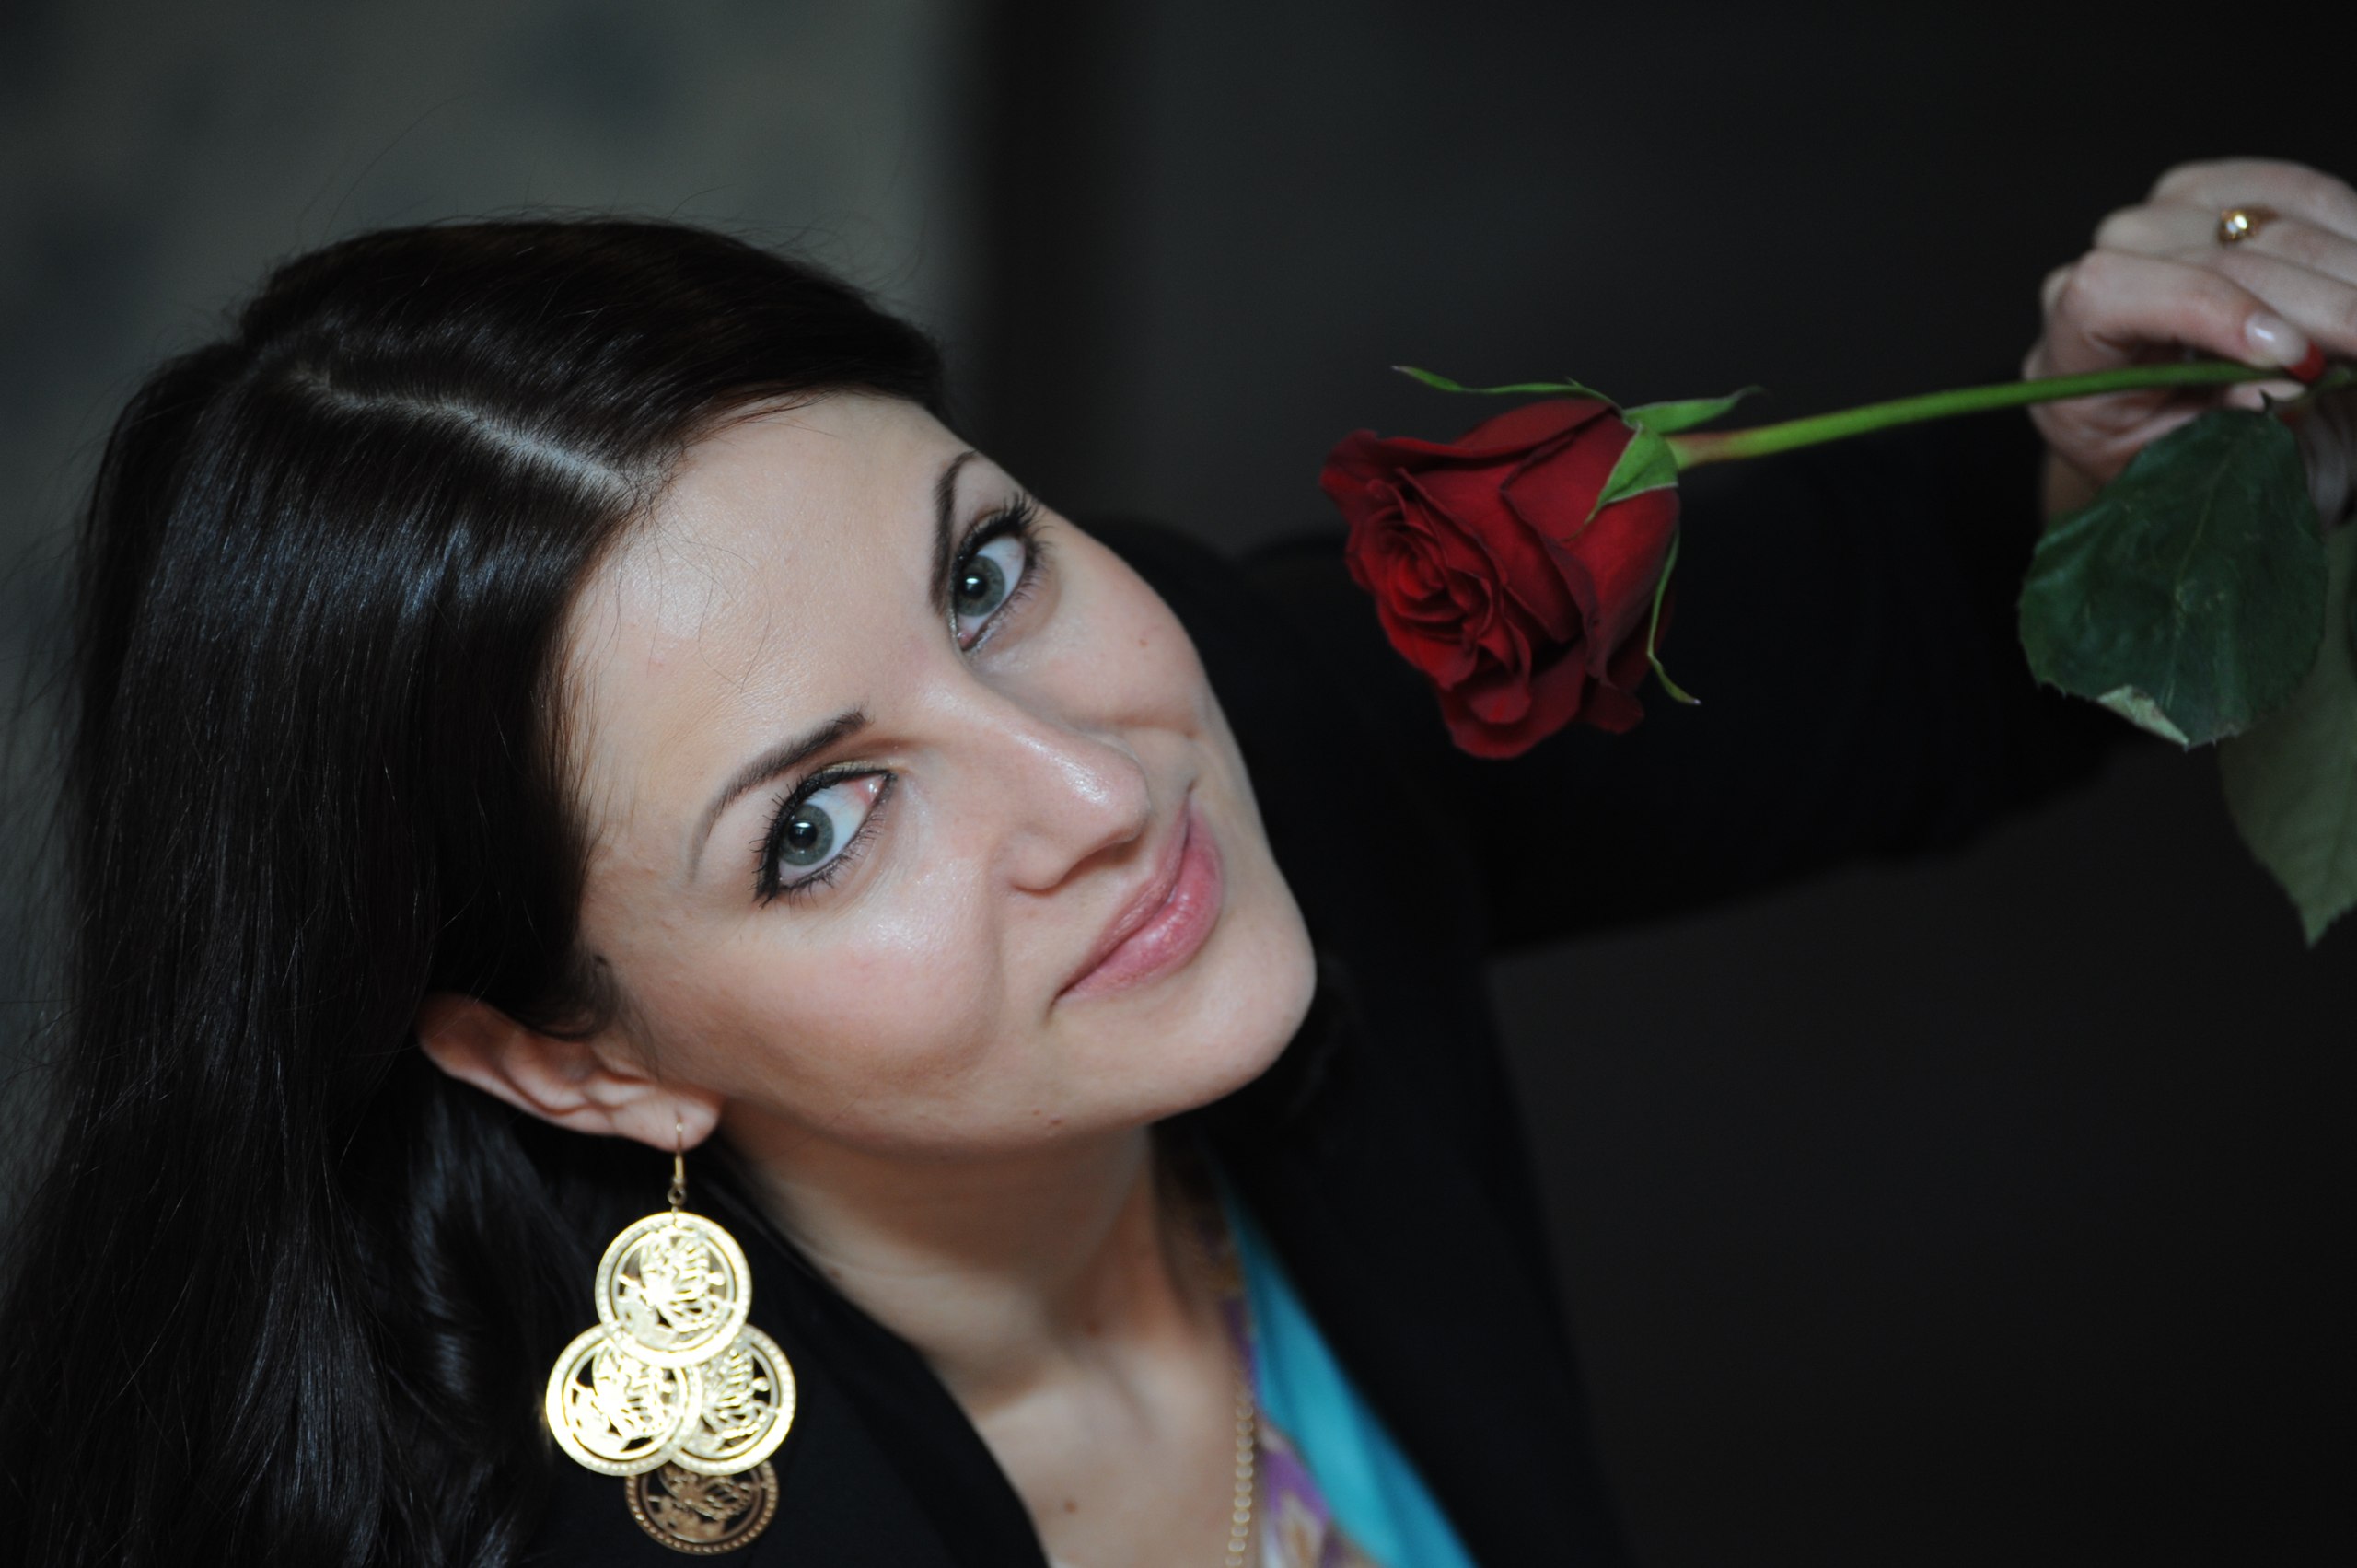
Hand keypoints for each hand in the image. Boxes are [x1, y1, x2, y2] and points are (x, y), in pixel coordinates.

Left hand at [2025, 158, 2356, 521]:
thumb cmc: (2199, 461)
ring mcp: (2148, 225)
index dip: (2208, 312)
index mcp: (2067, 360)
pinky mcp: (2203, 194)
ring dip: (2349, 266)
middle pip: (2212, 259)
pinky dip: (2348, 227)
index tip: (2296, 356)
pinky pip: (2288, 191)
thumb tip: (2298, 386)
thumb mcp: (2217, 473)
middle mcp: (2091, 278)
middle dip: (2322, 304)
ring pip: (2263, 222)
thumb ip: (2248, 433)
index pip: (2105, 296)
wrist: (2196, 429)